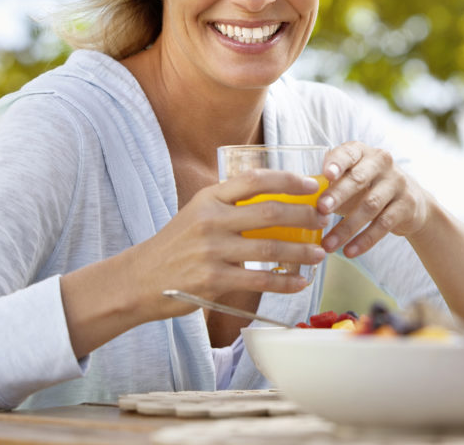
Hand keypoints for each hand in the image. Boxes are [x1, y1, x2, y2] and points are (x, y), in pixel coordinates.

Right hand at [128, 169, 329, 320]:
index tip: (312, 186)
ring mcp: (212, 250)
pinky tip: (301, 282)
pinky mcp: (213, 279)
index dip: (287, 180)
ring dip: (301, 251)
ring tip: (320, 252)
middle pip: (269, 212)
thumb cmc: (177, 245)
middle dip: (304, 215)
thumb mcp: (198, 213)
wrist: (139, 279)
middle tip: (324, 220)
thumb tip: (277, 201)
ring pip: (270, 247)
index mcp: (209, 197)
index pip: (254, 180)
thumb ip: (230, 205)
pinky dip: (285, 282)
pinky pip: (259, 278)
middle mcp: (211, 219)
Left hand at [317, 142, 432, 256]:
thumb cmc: (368, 189)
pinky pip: (384, 224)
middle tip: (321, 209)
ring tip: (328, 244)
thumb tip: (297, 198)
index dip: (337, 163)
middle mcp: (382, 163)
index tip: (325, 175)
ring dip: (347, 227)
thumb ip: (330, 183)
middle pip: (359, 179)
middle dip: (338, 195)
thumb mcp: (351, 179)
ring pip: (370, 205)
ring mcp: (397, 183)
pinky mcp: (407, 205)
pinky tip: (350, 252)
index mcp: (362, 152)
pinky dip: (365, 240)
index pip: (348, 154)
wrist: (410, 202)